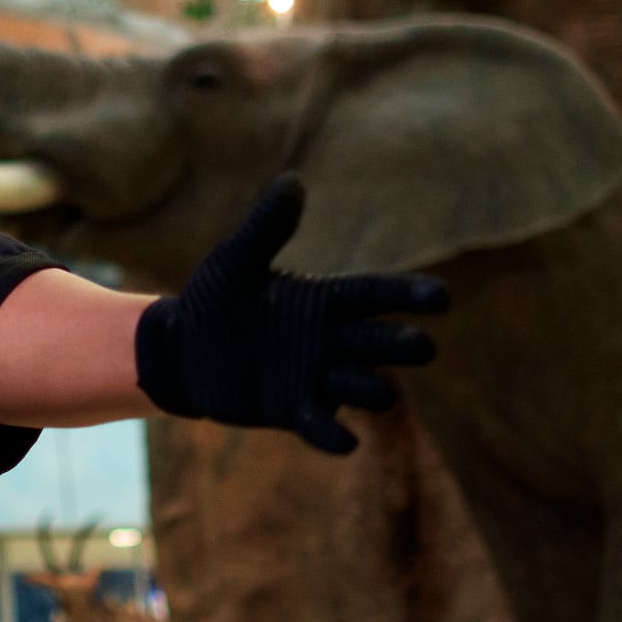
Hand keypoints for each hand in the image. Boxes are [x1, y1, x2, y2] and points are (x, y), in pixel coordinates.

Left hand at [134, 174, 447, 455]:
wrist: (180, 352)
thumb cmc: (214, 300)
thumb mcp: (236, 261)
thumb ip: (266, 226)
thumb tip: (292, 181)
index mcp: (326, 300)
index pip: (378, 295)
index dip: (409, 295)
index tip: (441, 297)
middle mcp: (332, 341)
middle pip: (385, 344)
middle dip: (405, 346)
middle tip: (422, 347)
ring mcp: (318, 378)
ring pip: (367, 388)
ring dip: (368, 388)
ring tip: (359, 382)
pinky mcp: (296, 411)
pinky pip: (325, 427)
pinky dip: (334, 434)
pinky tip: (344, 440)